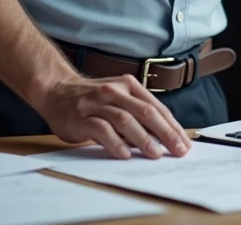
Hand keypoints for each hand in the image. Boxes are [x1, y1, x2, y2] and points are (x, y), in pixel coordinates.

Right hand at [33, 74, 190, 159]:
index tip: (184, 143)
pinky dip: (115, 143)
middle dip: (165, 133)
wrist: (56, 90)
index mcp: (129, 86)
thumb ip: (137, 114)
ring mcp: (98, 103)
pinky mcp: (82, 116)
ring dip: (142, 138)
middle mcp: (115, 91)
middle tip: (177, 150)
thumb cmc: (93, 99)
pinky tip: (125, 154)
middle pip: (146, 112)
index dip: (172, 126)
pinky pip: (102, 129)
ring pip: (125, 120)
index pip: (156, 108)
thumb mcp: (118, 99)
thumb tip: (162, 138)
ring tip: (155, 154)